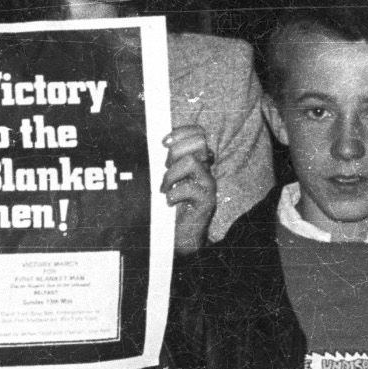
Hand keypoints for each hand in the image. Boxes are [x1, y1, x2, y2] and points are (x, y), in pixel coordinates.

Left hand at [161, 124, 215, 254]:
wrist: (181, 237)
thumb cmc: (170, 206)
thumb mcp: (167, 179)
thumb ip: (167, 162)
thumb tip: (159, 145)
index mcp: (197, 160)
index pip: (198, 133)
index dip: (182, 132)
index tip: (164, 142)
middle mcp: (206, 169)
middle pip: (197, 142)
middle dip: (175, 151)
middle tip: (165, 168)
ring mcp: (208, 184)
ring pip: (191, 161)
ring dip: (171, 174)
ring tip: (164, 188)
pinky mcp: (207, 201)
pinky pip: (190, 188)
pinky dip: (174, 194)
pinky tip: (169, 202)